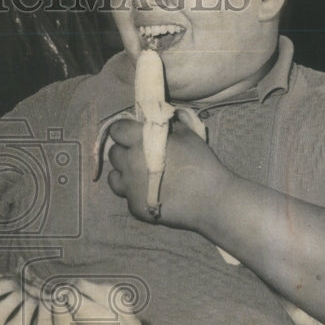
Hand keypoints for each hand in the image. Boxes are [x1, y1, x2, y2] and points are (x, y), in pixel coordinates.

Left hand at [106, 117, 231, 229]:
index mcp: (140, 142)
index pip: (117, 130)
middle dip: (124, 151)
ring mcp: (130, 187)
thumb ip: (168, 125)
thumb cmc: (200, 163)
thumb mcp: (187, 135)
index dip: (124, 130)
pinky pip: (126, 195)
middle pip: (114, 153)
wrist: (210, 199)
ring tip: (139, 174)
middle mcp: (130, 163)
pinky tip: (149, 190)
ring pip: (114, 176)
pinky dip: (133, 191)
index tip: (132, 133)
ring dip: (123, 172)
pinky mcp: (134, 206)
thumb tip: (160, 118)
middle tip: (139, 154)